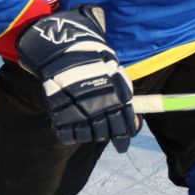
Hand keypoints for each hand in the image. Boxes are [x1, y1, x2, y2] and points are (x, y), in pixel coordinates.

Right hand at [17, 5, 139, 152]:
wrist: (66, 52)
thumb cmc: (95, 60)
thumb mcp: (116, 74)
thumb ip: (123, 96)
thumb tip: (132, 118)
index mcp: (118, 99)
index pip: (126, 125)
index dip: (126, 136)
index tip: (124, 142)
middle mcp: (101, 109)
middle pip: (107, 134)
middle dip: (110, 138)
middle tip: (109, 139)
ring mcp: (81, 114)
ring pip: (89, 137)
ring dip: (90, 135)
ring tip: (89, 129)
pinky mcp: (62, 116)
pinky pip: (68, 136)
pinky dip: (71, 136)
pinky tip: (73, 129)